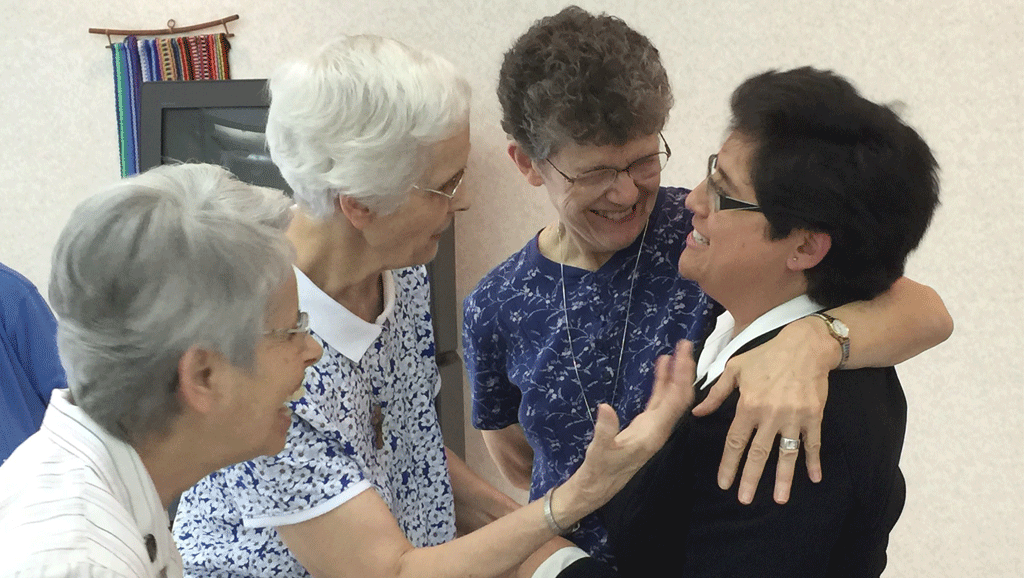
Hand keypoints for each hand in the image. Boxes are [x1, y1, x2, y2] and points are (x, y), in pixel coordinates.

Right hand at [567, 340, 694, 509]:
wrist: (596, 488)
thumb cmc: (599, 471)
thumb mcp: (599, 451)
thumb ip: (605, 431)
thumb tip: (605, 408)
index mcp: (653, 433)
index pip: (675, 400)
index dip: (681, 377)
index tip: (684, 354)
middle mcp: (658, 428)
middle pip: (678, 396)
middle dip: (683, 371)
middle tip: (686, 345)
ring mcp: (652, 426)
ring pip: (670, 397)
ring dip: (674, 375)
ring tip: (677, 351)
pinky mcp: (644, 426)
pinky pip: (658, 401)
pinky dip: (661, 383)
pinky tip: (661, 368)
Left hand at [691, 320, 831, 504]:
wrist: (805, 346)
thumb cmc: (766, 356)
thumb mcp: (735, 369)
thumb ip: (716, 394)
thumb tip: (697, 413)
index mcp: (748, 405)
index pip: (735, 441)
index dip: (728, 464)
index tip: (724, 483)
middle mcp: (770, 415)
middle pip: (759, 453)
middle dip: (750, 478)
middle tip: (744, 500)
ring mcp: (794, 417)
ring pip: (787, 454)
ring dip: (783, 478)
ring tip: (779, 499)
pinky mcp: (814, 416)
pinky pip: (813, 443)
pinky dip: (814, 461)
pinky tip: (814, 478)